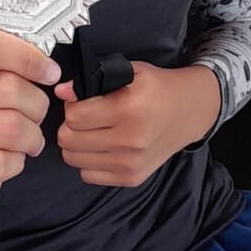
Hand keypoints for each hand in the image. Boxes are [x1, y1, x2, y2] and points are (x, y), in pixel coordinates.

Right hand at [0, 27, 57, 216]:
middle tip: (36, 110)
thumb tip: (41, 60)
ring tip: (27, 136)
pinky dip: (16, 161)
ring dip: (32, 134)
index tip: (48, 71)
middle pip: (6, 88)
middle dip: (36, 102)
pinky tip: (9, 157)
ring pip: (9, 127)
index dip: (26, 56)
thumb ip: (0, 60)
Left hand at [55, 62, 220, 186]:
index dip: (72, 105)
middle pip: (69, 140)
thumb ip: (94, 78)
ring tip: (92, 131)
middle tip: (85, 116)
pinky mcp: (132, 178)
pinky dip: (89, 161)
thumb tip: (62, 91)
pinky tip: (102, 146)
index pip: (74, 116)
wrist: (189, 112)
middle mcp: (130, 140)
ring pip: (73, 159)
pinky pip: (87, 175)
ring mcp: (131, 163)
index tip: (81, 101)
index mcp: (129, 109)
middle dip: (70, 125)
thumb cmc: (157, 88)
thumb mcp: (129, 71)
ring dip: (77, 144)